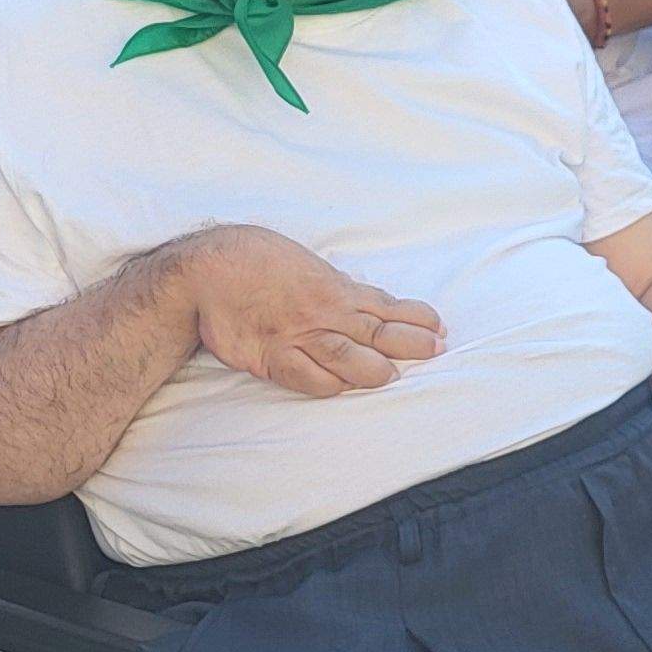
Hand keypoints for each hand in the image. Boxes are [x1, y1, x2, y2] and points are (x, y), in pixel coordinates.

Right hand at [178, 224, 445, 397]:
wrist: (211, 266)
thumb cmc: (260, 261)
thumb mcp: (308, 267)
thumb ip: (337, 288)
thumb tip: (364, 301)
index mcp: (336, 290)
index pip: (386, 305)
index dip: (415, 317)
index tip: (440, 328)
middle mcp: (324, 312)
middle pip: (376, 330)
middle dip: (410, 342)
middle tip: (437, 351)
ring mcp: (298, 334)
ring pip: (345, 355)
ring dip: (373, 367)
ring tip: (394, 376)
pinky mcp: (270, 355)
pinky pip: (303, 374)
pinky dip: (324, 383)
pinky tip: (341, 389)